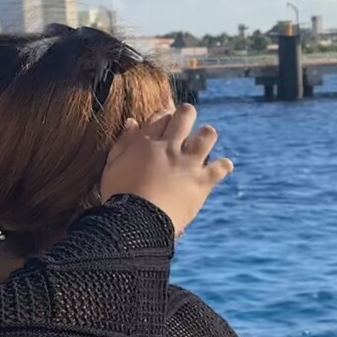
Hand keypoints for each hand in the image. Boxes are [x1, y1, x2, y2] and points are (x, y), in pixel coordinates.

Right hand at [100, 105, 232, 235]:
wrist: (137, 222)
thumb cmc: (119, 195)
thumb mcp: (113, 166)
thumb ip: (123, 142)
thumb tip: (132, 121)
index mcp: (147, 143)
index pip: (162, 116)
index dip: (165, 115)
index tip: (166, 121)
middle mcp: (170, 148)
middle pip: (185, 115)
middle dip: (187, 114)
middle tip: (186, 120)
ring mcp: (188, 164)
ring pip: (207, 135)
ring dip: (206, 135)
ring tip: (203, 142)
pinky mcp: (202, 182)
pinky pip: (220, 168)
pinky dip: (223, 166)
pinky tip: (223, 167)